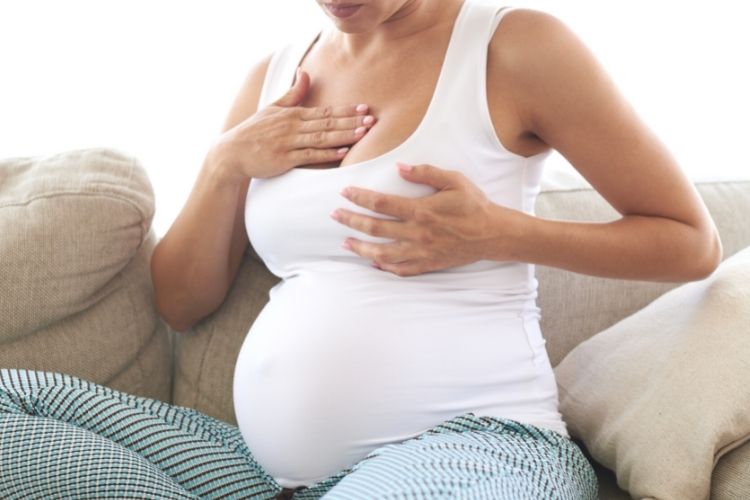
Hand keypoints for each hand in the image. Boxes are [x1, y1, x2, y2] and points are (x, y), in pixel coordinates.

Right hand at [211, 69, 374, 182]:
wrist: (232, 153)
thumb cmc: (254, 132)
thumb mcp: (272, 108)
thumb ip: (292, 94)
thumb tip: (305, 72)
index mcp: (292, 114)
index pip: (324, 111)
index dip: (345, 110)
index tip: (364, 108)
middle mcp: (293, 126)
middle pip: (327, 123)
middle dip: (351, 121)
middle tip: (371, 120)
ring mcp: (289, 143)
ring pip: (322, 138)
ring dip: (344, 135)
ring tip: (363, 133)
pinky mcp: (284, 159)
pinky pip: (310, 156)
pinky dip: (327, 154)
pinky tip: (342, 152)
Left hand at [330, 163, 516, 275]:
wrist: (493, 234)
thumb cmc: (474, 205)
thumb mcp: (454, 180)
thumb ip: (426, 172)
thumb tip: (400, 167)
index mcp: (421, 210)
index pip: (382, 203)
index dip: (360, 197)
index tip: (345, 192)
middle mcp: (417, 233)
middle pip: (376, 228)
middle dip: (351, 221)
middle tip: (335, 215)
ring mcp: (421, 252)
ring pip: (382, 253)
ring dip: (361, 247)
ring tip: (345, 242)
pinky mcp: (427, 264)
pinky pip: (400, 269)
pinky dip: (384, 267)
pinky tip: (372, 262)